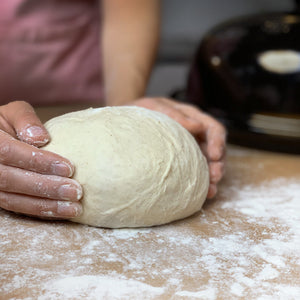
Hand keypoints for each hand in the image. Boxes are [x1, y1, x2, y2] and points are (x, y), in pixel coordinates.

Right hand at [0, 101, 81, 218]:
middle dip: (46, 188)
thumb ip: (24, 119)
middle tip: (76, 192)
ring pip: (13, 200)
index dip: (39, 161)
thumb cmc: (6, 124)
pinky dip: (40, 211)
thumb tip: (41, 138)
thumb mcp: (12, 113)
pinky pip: (17, 207)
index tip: (68, 167)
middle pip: (11, 180)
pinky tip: (62, 212)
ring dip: (46, 206)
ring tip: (74, 208)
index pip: (8, 152)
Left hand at [131, 97, 225, 198]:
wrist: (128, 122)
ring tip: (211, 190)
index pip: (213, 128)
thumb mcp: (154, 107)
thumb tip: (197, 126)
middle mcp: (195, 133)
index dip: (218, 142)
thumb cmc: (142, 111)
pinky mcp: (183, 160)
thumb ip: (174, 114)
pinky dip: (200, 183)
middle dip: (218, 164)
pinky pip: (195, 171)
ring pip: (208, 163)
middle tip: (215, 176)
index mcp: (192, 117)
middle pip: (214, 149)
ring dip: (211, 177)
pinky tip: (201, 194)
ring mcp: (190, 147)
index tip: (214, 155)